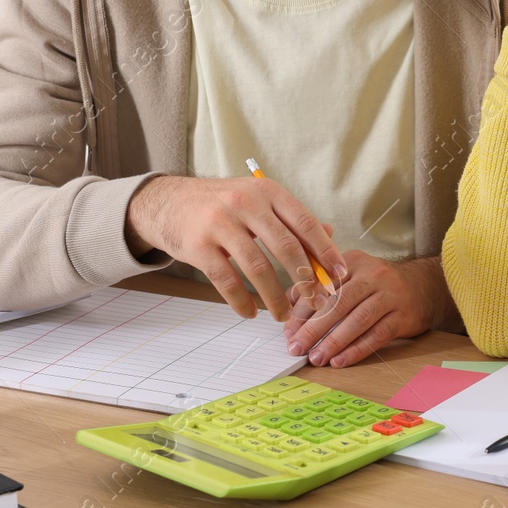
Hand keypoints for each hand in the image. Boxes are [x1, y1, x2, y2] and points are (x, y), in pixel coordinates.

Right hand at [124, 174, 344, 321]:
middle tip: (317, 302)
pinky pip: (226, 280)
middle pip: (285, 247)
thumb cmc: (222, 204)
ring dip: (274, 297)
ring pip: (258, 268)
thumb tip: (329, 237)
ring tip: (283, 315)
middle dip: (306, 279)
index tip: (339, 275)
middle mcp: (245, 203)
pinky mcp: (198, 246)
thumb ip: (292, 218)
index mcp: (267, 191)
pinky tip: (250, 312)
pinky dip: (241, 301)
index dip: (326, 251)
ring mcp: (220, 224)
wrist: (169, 201)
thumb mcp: (258, 200)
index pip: (305, 222)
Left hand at [280, 252, 447, 366]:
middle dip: (313, 328)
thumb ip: (319, 285)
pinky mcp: (403, 316)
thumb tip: (288, 302)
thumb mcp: (350, 274)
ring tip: (316, 358)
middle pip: (338, 303)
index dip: (302, 310)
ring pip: (358, 320)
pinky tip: (340, 361)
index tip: (288, 331)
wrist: (424, 285)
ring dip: (334, 342)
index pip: (322, 286)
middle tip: (296, 347)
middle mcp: (372, 275)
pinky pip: (377, 335)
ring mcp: (390, 295)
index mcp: (352, 263)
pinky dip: (357, 350)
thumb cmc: (377, 284)